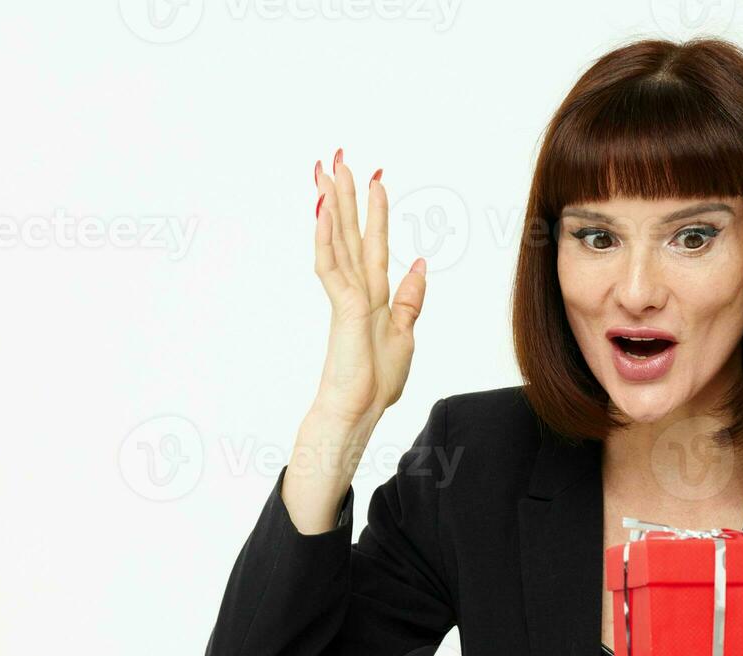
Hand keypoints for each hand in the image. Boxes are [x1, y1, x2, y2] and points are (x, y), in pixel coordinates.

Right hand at [311, 148, 427, 427]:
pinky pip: (331, 266)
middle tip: (338, 157)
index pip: (374, 243)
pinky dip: (327, 238)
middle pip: (350, 232)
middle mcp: (357, 290)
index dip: (376, 211)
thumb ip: (409, 299)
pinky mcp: (342, 308)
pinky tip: (323, 212)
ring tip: (326, 170)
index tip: (375, 180)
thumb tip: (418, 263)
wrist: (357, 412)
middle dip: (344, 195)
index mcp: (375, 295)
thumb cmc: (375, 383)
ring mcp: (346, 297)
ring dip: (331, 204)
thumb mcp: (405, 335)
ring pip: (337, 240)